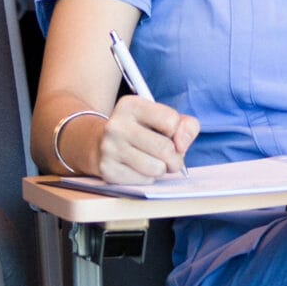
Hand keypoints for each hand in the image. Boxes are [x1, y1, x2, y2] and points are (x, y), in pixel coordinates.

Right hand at [83, 95, 199, 181]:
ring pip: (156, 168)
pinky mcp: (107, 170)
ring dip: (162, 169)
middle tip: (169, 156)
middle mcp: (116, 125)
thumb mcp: (164, 118)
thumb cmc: (142, 131)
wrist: (100, 143)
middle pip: (165, 148)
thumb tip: (182, 145)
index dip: (176, 131)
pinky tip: (138, 168)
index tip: (168, 133)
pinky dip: (148, 177)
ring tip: (153, 161)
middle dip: (175, 157)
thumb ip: (186, 126)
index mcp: (131, 105)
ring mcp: (109, 148)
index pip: (171, 121)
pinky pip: (144, 180)